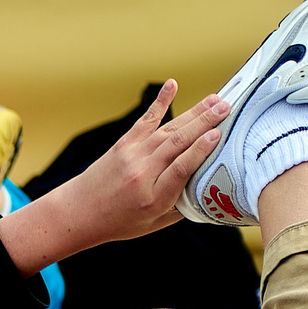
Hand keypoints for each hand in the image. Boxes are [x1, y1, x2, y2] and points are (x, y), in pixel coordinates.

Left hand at [0, 81, 225, 270]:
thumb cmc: (120, 222)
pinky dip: (160, 101)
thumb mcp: (155, 223)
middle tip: (229, 108)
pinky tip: (172, 85)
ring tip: (217, 101)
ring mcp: (132, 155)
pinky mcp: (124, 143)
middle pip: (177, 143)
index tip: (219, 134)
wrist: (78, 212)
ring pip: (168, 130)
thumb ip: (182, 206)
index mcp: (153, 197)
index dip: (200, 151)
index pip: (180, 169)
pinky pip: (146, 120)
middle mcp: (142, 173)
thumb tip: (211, 187)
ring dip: (194, 113)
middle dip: (205, 123)